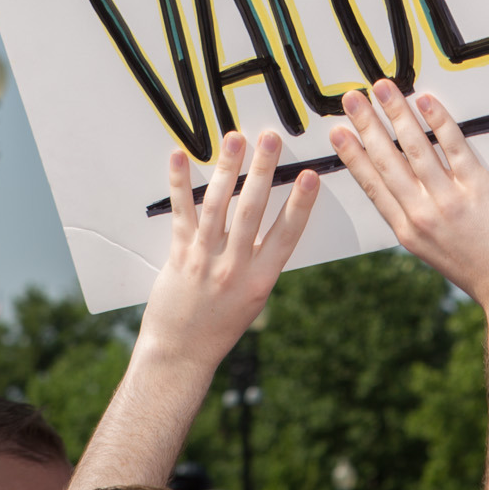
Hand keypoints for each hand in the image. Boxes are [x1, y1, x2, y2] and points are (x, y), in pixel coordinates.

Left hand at [136, 129, 319, 370]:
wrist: (182, 352)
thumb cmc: (221, 324)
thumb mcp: (254, 297)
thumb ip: (262, 261)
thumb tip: (272, 221)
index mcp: (261, 279)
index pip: (286, 234)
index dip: (300, 204)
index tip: (310, 176)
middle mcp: (234, 267)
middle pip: (252, 210)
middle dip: (263, 170)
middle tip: (271, 137)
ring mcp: (205, 260)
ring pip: (218, 206)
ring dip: (227, 168)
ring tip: (235, 138)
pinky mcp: (179, 255)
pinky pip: (181, 213)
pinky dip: (179, 183)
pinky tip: (179, 157)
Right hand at [329, 80, 488, 304]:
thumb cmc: (479, 270)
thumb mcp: (433, 250)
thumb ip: (417, 220)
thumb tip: (404, 191)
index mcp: (407, 230)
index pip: (372, 184)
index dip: (353, 156)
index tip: (337, 134)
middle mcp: (422, 213)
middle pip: (387, 160)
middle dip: (366, 125)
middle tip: (351, 99)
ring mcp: (449, 199)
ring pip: (415, 148)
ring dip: (396, 114)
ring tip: (383, 89)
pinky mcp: (478, 188)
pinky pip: (454, 147)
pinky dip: (439, 121)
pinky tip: (425, 102)